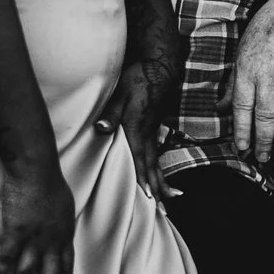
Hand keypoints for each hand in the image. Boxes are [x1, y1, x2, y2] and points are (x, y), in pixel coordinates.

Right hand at [0, 159, 75, 273]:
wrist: (36, 168)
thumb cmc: (50, 183)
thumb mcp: (64, 207)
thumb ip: (60, 225)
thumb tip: (58, 234)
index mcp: (64, 236)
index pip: (68, 269)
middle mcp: (51, 242)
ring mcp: (33, 239)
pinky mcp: (14, 232)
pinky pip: (5, 260)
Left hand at [93, 55, 175, 199]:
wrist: (159, 66)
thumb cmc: (139, 78)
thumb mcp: (121, 92)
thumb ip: (112, 111)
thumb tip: (101, 128)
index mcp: (139, 128)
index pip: (141, 158)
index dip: (144, 178)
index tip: (149, 196)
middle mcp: (148, 133)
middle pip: (153, 165)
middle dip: (159, 188)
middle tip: (166, 208)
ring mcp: (153, 131)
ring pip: (157, 161)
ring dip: (162, 181)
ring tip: (172, 198)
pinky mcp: (154, 127)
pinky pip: (156, 153)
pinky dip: (159, 168)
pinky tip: (159, 176)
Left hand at [232, 0, 273, 160]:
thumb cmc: (268, 28)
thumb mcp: (242, 51)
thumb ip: (234, 83)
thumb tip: (221, 107)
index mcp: (247, 71)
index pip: (242, 110)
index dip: (242, 132)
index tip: (242, 149)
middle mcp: (269, 78)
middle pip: (264, 118)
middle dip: (263, 142)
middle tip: (263, 157)